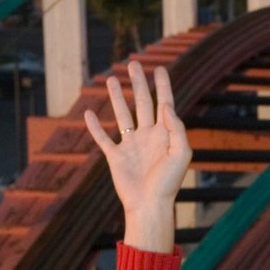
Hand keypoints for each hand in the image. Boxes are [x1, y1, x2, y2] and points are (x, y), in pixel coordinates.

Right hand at [86, 59, 190, 246]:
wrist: (150, 205)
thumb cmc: (169, 183)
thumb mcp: (181, 153)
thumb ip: (176, 128)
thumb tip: (165, 106)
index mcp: (164, 134)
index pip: (164, 103)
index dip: (162, 86)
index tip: (159, 68)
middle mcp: (147, 136)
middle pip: (141, 103)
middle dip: (138, 83)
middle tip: (133, 63)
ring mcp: (130, 145)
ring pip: (122, 115)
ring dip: (116, 97)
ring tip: (111, 79)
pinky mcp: (115, 157)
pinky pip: (103, 138)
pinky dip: (94, 126)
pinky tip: (88, 112)